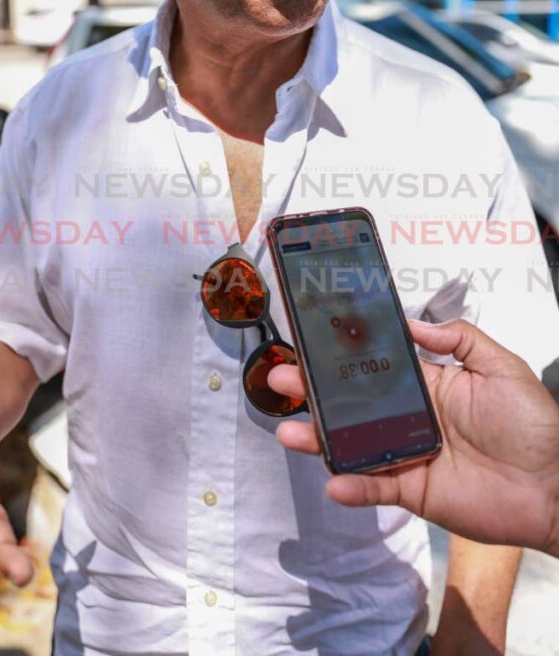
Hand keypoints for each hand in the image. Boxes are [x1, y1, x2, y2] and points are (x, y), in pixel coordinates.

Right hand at [270, 319, 558, 554]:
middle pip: (352, 404)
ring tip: (289, 430)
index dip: (343, 356)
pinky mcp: (413, 491)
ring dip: (319, 439)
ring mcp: (407, 455)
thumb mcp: (501, 365)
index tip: (311, 341)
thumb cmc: (534, 423)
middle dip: (315, 392)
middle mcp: (410, 417)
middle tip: (281, 379)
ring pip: (353, 446)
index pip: (375, 367)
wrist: (555, 485)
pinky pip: (375, 487)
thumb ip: (458, 338)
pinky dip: (353, 486)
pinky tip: (332, 480)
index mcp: (428, 384)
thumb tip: (412, 322)